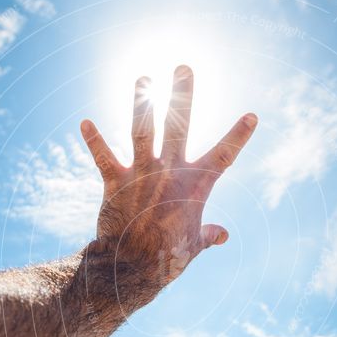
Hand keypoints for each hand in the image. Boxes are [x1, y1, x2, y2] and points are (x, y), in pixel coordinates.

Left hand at [80, 64, 256, 290]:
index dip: (238, 136)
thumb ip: (208, 235)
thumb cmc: (167, 258)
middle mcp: (169, 172)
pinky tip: (84, 122)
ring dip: (141, 102)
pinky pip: (104, 157)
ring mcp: (142, 174)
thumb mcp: (193, 246)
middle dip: (182, 95)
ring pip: (142, 130)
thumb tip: (223, 235)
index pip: (223, 156)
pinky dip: (94, 141)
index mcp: (195, 186)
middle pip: (179, 126)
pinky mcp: (115, 182)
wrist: (132, 269)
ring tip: (143, 78)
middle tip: (183, 66)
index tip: (252, 115)